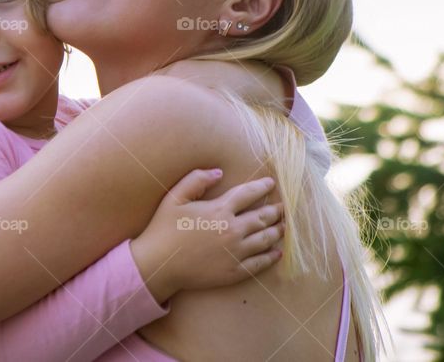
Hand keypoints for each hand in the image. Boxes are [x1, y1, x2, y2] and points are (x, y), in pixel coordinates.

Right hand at [130, 169, 283, 303]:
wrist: (158, 265)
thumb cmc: (164, 229)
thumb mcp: (175, 198)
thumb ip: (196, 180)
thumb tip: (219, 172)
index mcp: (220, 210)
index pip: (248, 194)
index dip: (262, 187)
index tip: (271, 183)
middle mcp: (232, 230)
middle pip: (262, 217)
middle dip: (276, 211)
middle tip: (285, 207)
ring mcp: (235, 252)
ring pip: (264, 239)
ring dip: (277, 231)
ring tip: (284, 226)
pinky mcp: (233, 272)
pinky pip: (258, 263)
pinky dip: (270, 256)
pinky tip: (277, 252)